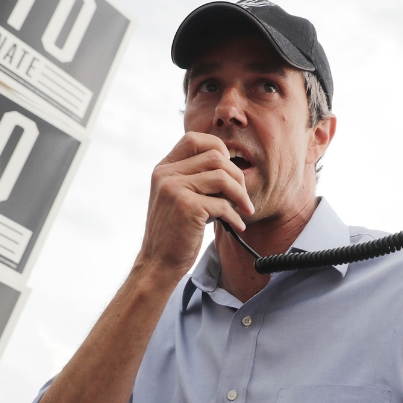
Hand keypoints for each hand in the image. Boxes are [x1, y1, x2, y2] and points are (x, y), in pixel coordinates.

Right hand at [139, 132, 254, 280]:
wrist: (158, 263)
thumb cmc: (174, 232)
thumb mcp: (177, 197)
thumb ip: (194, 178)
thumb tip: (231, 166)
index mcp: (163, 168)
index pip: (194, 139)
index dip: (218, 149)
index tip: (229, 170)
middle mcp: (166, 174)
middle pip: (215, 156)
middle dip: (237, 176)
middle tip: (242, 197)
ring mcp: (174, 189)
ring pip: (223, 177)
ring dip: (241, 195)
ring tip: (244, 210)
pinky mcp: (186, 206)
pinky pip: (223, 204)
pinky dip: (236, 216)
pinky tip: (237, 226)